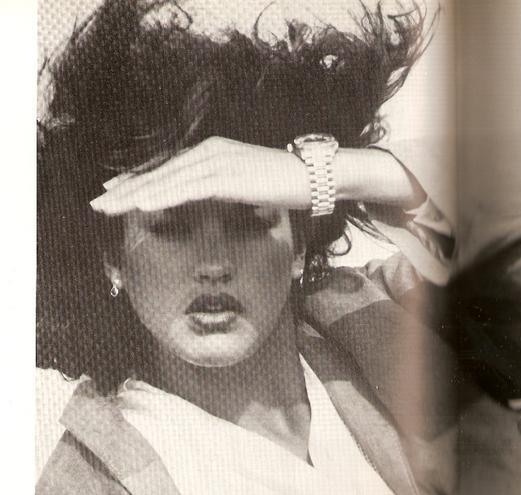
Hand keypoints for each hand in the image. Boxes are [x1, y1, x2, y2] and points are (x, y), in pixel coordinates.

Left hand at [90, 137, 310, 214]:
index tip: (115, 191)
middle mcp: (210, 153)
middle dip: (127, 189)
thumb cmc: (286, 183)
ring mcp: (218, 163)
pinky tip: (142, 205)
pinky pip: (186, 189)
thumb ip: (225, 186)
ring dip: (135, 195)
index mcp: (213, 153)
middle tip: (98, 202)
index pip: (169, 168)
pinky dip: (162, 197)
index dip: (139, 180)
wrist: (314, 176)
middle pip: (161, 172)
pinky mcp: (227, 177)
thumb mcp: (248, 183)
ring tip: (109, 207)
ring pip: (167, 180)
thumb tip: (210, 199)